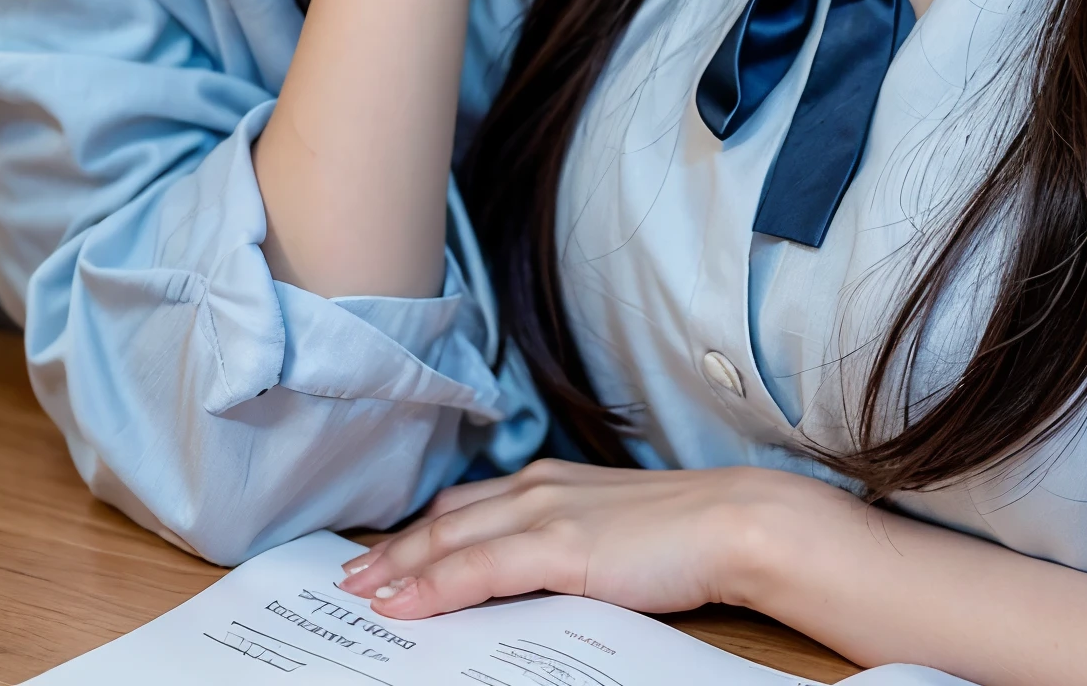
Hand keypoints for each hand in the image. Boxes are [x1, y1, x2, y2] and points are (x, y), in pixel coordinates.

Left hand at [335, 459, 832, 621]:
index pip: (468, 505)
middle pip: (446, 519)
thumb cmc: (687, 532)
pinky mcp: (557, 546)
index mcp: (554, 481)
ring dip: (397, 568)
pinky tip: (399, 605)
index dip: (421, 531)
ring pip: (448, 541)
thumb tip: (534, 574)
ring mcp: (545, 513)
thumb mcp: (613, 529)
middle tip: (351, 575)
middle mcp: (540, 487)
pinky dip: (431, 586)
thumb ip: (569, 541)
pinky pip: (475, 569)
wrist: (735, 520)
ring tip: (359, 593)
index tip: (384, 552)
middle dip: (394, 549)